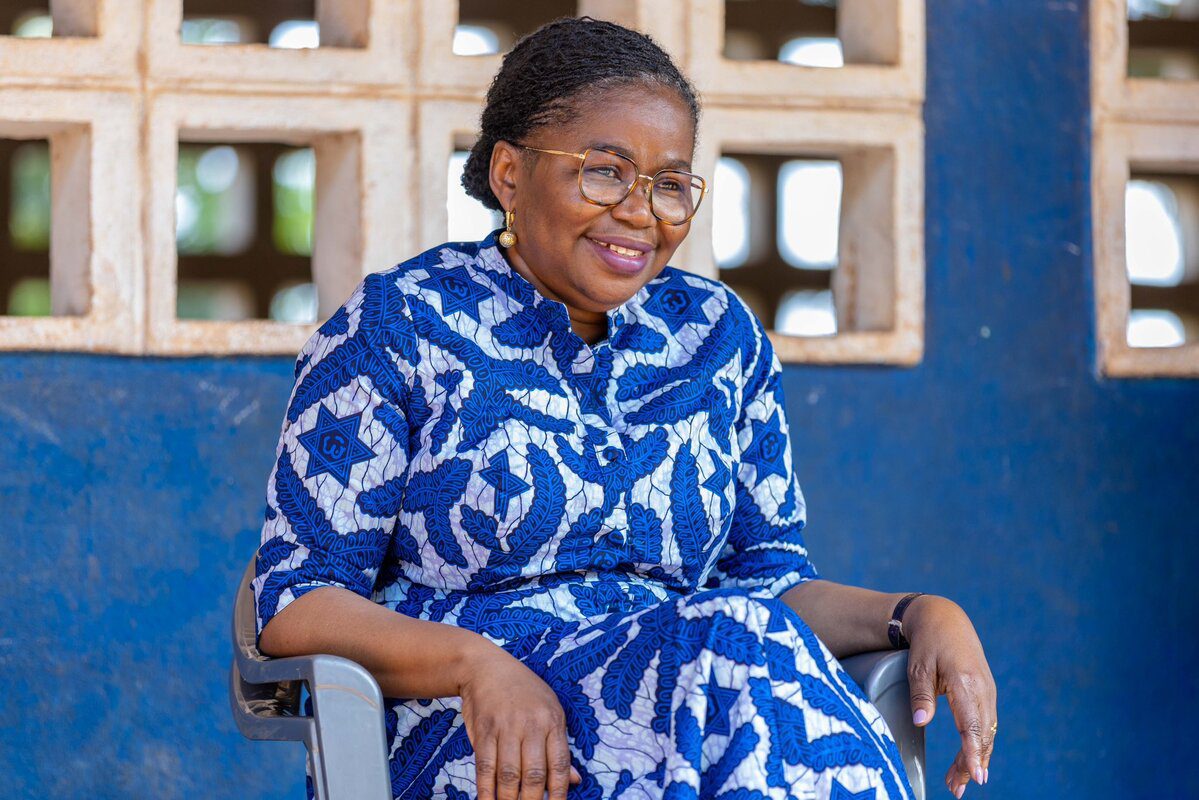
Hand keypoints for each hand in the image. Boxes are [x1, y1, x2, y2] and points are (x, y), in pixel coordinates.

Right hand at [457, 641, 581, 799]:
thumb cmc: (523, 691)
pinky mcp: (484, 731)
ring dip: (510, 799)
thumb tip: (575, 780)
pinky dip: (486, 790)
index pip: (560, 764)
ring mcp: (506, 727)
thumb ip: (559, 747)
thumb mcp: (549, 710)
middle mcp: (531, 724)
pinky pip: (485, 766)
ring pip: (509, 774)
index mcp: (553, 720)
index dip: (560, 792)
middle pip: (535, 773)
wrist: (486, 666)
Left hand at [903, 595, 996, 797]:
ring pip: (986, 732)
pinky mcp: (986, 693)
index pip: (972, 723)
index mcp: (965, 680)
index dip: (973, 751)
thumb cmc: (928, 642)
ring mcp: (987, 690)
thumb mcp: (918, 665)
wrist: (945, 619)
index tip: (975, 775)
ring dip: (975, 757)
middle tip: (956, 789)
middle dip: (971, 763)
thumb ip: (921, 694)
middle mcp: (982, 688)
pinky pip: (986, 723)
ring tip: (957, 782)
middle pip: (981, 734)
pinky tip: (971, 761)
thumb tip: (920, 722)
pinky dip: (978, 744)